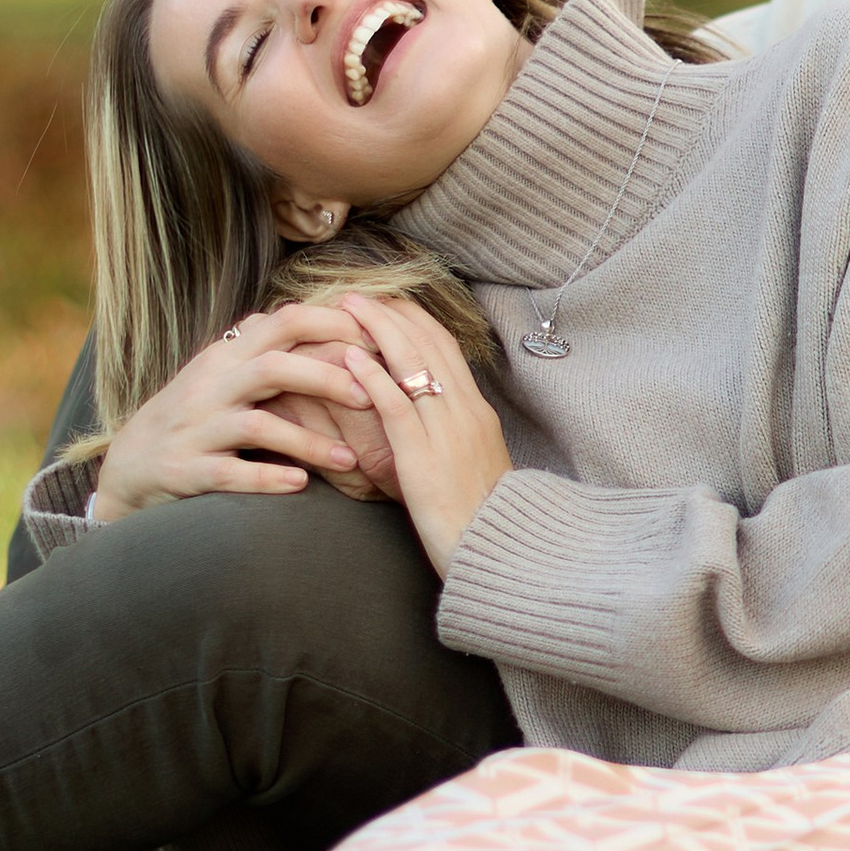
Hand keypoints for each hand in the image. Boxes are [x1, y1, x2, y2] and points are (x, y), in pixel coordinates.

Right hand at [91, 302, 393, 521]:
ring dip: (308, 441)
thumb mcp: (217, 374)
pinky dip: (266, 477)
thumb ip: (257, 347)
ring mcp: (195, 429)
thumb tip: (300, 311)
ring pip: (256, 425)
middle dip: (329, 379)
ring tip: (350, 460)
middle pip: (274, 368)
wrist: (126, 467)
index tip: (377, 342)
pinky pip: (229, 472)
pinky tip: (300, 484)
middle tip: (375, 398)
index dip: (333, 325)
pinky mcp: (185, 470)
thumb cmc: (189, 417)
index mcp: (226, 357)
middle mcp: (210, 386)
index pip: (283, 321)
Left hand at [337, 292, 511, 576]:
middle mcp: (466, 414)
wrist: (502, 556)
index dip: (416, 321)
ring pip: (413, 366)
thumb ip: (457, 440)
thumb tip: (436, 424)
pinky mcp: (424, 458)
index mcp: (478, 414)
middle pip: (429, 346)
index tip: (389, 303)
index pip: (447, 350)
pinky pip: (397, 406)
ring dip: (378, 331)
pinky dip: (373, 376)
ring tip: (348, 308)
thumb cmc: (485, 523)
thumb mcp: (475, 470)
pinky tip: (350, 356)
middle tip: (360, 294)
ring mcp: (447, 433)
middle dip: (393, 314)